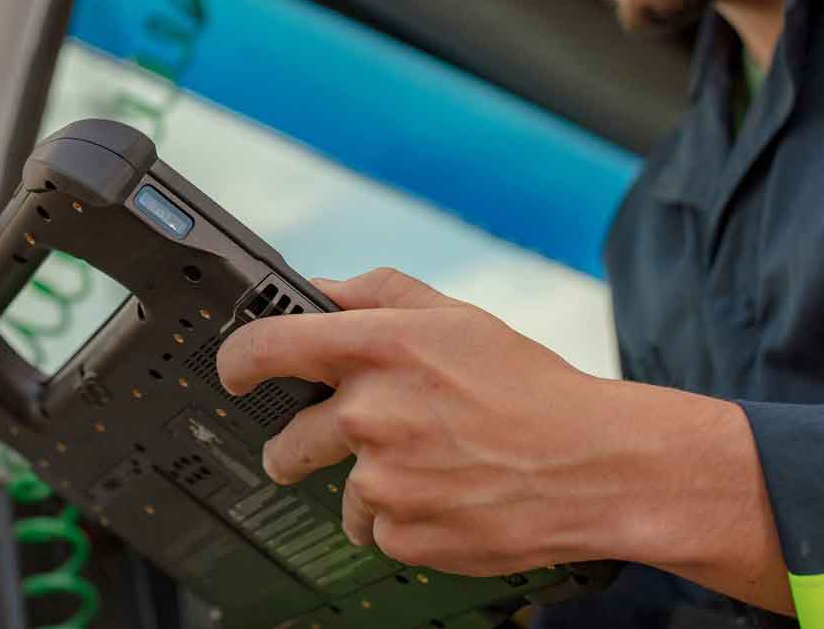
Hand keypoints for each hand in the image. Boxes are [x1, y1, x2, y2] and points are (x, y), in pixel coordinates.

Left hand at [215, 267, 612, 575]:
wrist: (591, 463)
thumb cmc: (528, 387)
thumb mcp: (455, 316)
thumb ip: (376, 294)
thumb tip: (319, 290)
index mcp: (379, 348)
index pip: (264, 348)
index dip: (235, 362)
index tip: (233, 374)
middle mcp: (371, 413)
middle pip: (286, 444)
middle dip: (298, 448)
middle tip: (337, 444)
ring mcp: (384, 479)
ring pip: (339, 493)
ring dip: (368, 485)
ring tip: (427, 468)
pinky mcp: (403, 532)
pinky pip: (376, 530)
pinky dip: (403, 518)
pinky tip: (446, 496)